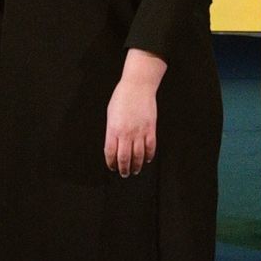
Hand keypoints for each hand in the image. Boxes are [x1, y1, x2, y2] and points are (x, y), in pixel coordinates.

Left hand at [103, 51, 164, 174]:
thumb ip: (112, 131)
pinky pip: (151, 147)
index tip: (112, 167)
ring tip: (135, 170)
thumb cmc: (122, 97)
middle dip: (124, 169)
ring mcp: (139, 131)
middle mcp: (126, 133)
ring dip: (136, 166)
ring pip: (138, 155)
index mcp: (113, 129)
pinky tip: (147, 159)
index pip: (110, 153)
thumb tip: (114, 145)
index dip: (111, 163)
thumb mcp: (110, 114)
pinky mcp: (150, 128)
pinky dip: (149, 156)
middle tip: (124, 173)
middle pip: (124, 158)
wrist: (137, 86)